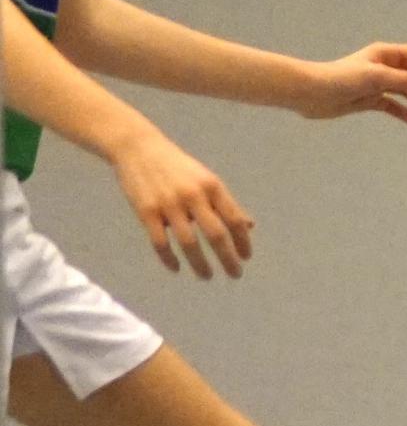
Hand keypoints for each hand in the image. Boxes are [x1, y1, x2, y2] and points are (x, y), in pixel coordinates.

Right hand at [109, 132, 254, 279]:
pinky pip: (160, 242)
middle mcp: (194, 196)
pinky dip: (169, 259)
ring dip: (200, 264)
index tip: (247, 258)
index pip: (234, 219)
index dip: (243, 241)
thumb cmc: (178, 167)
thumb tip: (249, 226)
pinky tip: (176, 268)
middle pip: (216, 234)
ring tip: (208, 276)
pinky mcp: (146, 212)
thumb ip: (226, 203)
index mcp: (213, 187)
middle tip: (235, 274)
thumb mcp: (207, 179)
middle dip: (228, 257)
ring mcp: (169, 205)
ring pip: (189, 243)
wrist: (139, 149)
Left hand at [300, 42, 406, 124]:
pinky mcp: (366, 99)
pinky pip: (391, 105)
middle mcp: (383, 67)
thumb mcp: (377, 77)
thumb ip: (404, 82)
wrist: (310, 93)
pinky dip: (403, 111)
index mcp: (386, 55)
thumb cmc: (341, 79)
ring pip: (405, 89)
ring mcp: (375, 84)